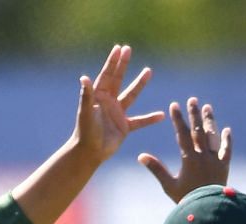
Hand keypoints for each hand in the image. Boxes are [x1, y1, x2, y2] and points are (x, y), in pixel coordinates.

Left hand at [71, 44, 162, 166]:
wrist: (89, 152)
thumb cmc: (85, 132)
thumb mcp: (86, 112)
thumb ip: (86, 95)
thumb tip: (84, 78)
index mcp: (98, 97)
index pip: (106, 75)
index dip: (112, 62)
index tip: (118, 48)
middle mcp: (108, 102)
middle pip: (117, 79)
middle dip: (123, 65)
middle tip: (128, 49)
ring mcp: (117, 113)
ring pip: (131, 95)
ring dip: (139, 84)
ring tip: (148, 71)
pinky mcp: (124, 127)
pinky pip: (140, 121)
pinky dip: (150, 119)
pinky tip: (161, 115)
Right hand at [139, 97, 231, 201]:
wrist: (207, 210)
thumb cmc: (185, 199)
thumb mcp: (168, 185)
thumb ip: (156, 169)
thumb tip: (141, 156)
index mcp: (189, 159)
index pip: (182, 134)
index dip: (177, 119)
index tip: (174, 105)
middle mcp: (203, 156)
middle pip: (198, 130)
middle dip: (194, 114)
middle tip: (193, 100)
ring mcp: (215, 160)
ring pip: (213, 136)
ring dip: (210, 121)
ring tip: (208, 107)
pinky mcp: (224, 167)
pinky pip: (226, 150)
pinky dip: (226, 140)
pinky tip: (226, 130)